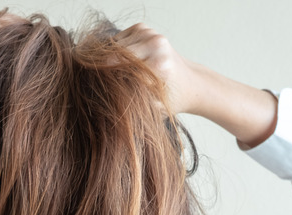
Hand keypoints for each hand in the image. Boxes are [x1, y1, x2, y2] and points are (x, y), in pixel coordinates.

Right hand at [115, 23, 276, 148]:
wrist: (191, 83)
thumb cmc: (172, 99)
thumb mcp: (153, 108)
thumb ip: (133, 101)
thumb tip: (106, 95)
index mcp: (158, 64)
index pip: (119, 70)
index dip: (107, 81)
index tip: (101, 90)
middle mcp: (155, 44)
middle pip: (114, 55)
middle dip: (106, 69)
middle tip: (100, 82)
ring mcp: (150, 33)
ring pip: (113, 46)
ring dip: (110, 59)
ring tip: (116, 74)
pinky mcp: (143, 28)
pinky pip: (118, 39)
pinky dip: (115, 50)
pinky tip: (123, 61)